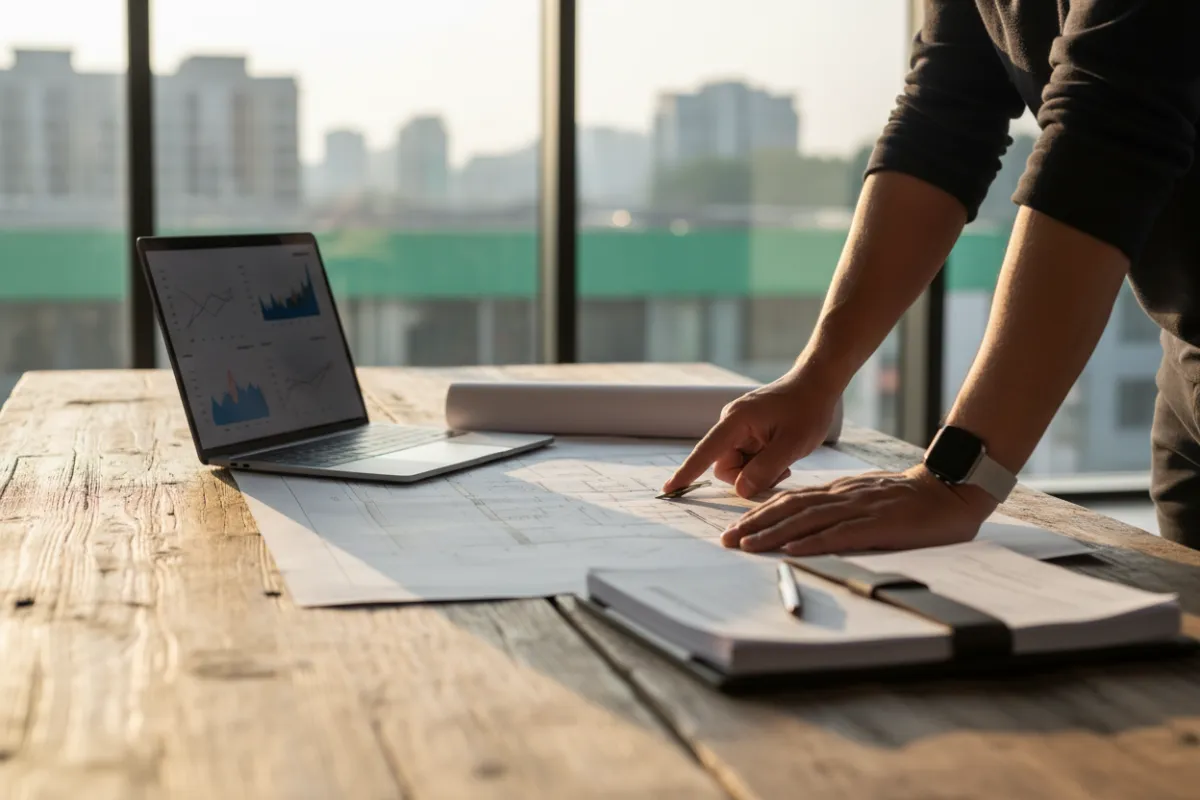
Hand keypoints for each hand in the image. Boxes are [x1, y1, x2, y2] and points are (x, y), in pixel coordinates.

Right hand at [662, 369, 839, 498]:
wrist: (817, 384)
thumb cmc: (807, 409)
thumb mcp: (792, 444)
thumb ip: (765, 470)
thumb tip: (741, 490)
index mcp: (736, 422)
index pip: (705, 452)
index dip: (687, 473)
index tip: (669, 489)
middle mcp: (731, 423)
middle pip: (725, 466)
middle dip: (748, 476)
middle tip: (780, 471)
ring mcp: (738, 428)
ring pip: (737, 465)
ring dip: (758, 471)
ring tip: (784, 460)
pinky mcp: (747, 431)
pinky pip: (746, 458)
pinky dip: (762, 464)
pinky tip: (780, 453)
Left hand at [720, 466, 996, 555]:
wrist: (950, 489)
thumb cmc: (909, 499)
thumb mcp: (866, 498)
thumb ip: (839, 508)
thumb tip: (806, 526)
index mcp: (839, 491)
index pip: (790, 500)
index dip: (760, 513)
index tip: (735, 527)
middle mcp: (842, 496)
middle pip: (789, 508)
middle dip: (755, 524)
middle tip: (726, 539)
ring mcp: (860, 508)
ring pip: (808, 520)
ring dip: (774, 533)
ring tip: (747, 545)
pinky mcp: (879, 524)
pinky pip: (841, 533)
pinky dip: (815, 542)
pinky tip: (793, 550)